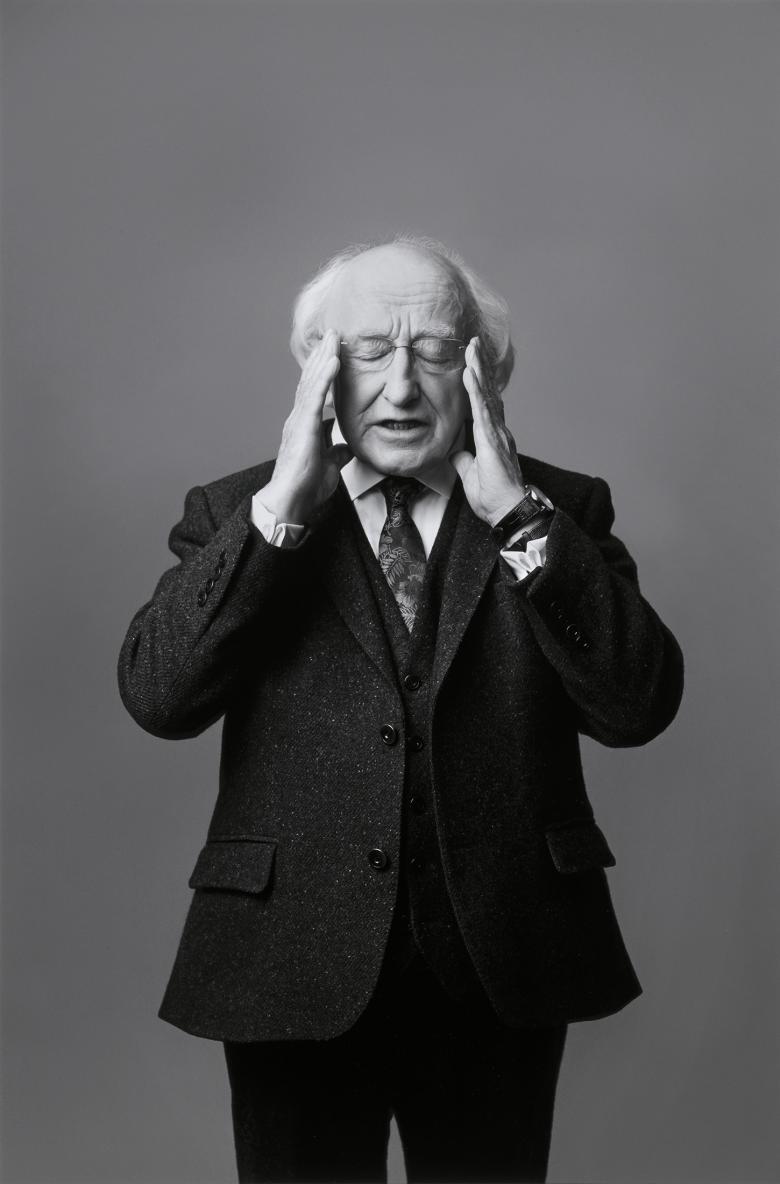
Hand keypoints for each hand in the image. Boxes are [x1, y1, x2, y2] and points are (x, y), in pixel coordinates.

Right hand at [260, 331, 352, 522]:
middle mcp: (300, 418)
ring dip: (324, 358)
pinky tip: (333, 360)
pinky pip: (315, 396)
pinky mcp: (303, 426)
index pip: (316, 393)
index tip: (334, 354)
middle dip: (323, 356)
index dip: (324, 372)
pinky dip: (324, 377)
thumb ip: (336, 454)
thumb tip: (346, 447)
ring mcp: (300, 420)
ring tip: (334, 337)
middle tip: (334, 334)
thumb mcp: (329, 467)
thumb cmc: (305, 488)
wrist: (290, 501)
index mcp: (306, 426)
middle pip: (312, 380)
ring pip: (312, 382)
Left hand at [449, 336, 525, 525]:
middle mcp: (499, 430)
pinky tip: (470, 372)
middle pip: (489, 391)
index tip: (472, 361)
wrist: (508, 511)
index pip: (484, 403)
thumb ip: (464, 461)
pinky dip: (476, 389)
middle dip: (481, 365)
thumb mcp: (471, 476)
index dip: (479, 381)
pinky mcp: (492, 439)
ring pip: (487, 394)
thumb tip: (455, 453)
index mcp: (493, 437)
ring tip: (472, 347)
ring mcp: (497, 432)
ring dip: (479, 369)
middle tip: (474, 342)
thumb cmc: (494, 498)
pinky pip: (482, 409)